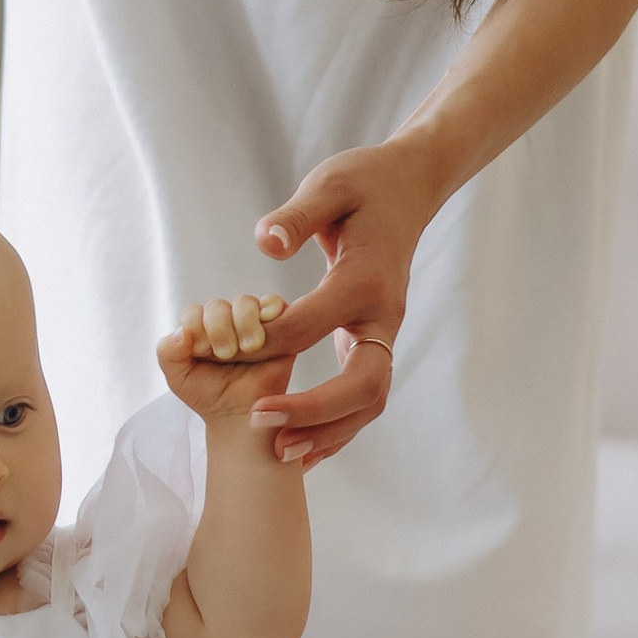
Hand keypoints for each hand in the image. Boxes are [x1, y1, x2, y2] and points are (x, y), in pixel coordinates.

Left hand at [157, 293, 300, 429]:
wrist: (241, 416)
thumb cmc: (210, 396)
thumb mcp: (178, 377)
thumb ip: (167, 351)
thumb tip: (182, 330)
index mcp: (199, 330)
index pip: (193, 313)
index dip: (196, 327)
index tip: (203, 351)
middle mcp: (224, 324)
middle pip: (218, 306)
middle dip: (218, 328)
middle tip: (225, 354)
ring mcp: (250, 324)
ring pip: (245, 302)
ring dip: (243, 322)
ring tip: (247, 349)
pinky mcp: (277, 328)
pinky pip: (274, 304)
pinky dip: (270, 307)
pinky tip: (267, 322)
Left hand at [244, 136, 437, 470]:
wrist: (410, 188)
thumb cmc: (364, 184)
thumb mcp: (331, 185)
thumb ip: (298, 216)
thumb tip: (266, 245)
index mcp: (366, 279)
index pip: (314, 324)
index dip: (269, 344)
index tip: (227, 354)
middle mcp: (383, 314)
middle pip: (362, 384)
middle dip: (313, 411)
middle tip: (261, 423)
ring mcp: (385, 331)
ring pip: (368, 401)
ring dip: (328, 432)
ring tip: (281, 453)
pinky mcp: (376, 339)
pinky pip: (364, 395)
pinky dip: (338, 426)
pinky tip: (303, 448)